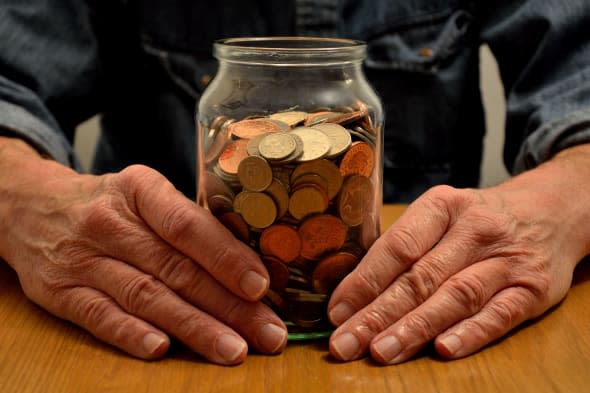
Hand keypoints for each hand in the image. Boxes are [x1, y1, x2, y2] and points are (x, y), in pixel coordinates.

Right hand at [0, 139, 286, 364]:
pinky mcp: (60, 291)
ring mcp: (82, 258)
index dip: (225, 257)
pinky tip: (163, 349)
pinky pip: (98, 315)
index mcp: (140, 189)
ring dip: (193, 328)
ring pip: (145, 296)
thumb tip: (249, 268)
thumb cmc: (111, 205)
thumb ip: (189, 225)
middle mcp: (110, 222)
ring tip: (233, 350)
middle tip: (267, 333)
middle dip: (227, 306)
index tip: (260, 286)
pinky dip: (131, 333)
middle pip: (175, 268)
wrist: (33, 207)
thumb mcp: (146, 195)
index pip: (186, 225)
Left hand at [327, 146, 589, 363]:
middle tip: (346, 343)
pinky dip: (471, 333)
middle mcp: (474, 230)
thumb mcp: (442, 214)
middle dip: (378, 314)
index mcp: (442, 206)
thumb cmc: (477, 219)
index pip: (398, 246)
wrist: (550, 210)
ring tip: (382, 351)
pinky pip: (500, 314)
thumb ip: (405, 246)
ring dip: (415, 327)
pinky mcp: (533, 288)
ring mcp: (505, 260)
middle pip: (420, 277)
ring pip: (455, 296)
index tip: (337, 312)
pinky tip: (443, 349)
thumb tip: (354, 291)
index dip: (364, 281)